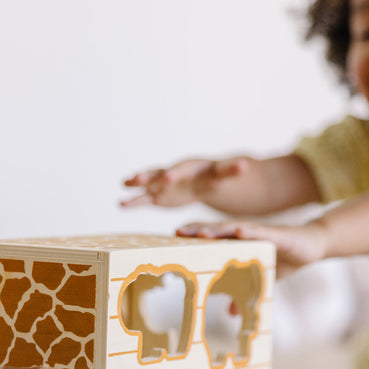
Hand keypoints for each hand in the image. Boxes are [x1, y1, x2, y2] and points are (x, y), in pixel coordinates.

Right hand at [121, 157, 249, 207]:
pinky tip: (121, 203)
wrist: (206, 180)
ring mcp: (165, 182)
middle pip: (164, 173)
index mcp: (192, 167)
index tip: (167, 178)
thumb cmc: (217, 177)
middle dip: (152, 177)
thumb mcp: (226, 174)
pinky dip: (134, 200)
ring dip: (140, 181)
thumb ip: (232, 170)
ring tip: (126, 183)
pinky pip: (145, 197)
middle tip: (139, 179)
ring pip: (151, 180)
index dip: (174, 173)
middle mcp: (176, 172)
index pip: (183, 168)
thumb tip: (247, 164)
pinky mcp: (159, 194)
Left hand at [176, 220, 328, 277]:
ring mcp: (259, 231)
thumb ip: (245, 292)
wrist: (314, 244)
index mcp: (239, 243)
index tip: (171, 243)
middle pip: (216, 231)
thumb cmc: (285, 257)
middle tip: (176, 233)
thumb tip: (232, 314)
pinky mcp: (276, 233)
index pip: (211, 240)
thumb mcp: (262, 278)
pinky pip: (260, 231)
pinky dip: (248, 230)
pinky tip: (238, 230)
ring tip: (199, 232)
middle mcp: (245, 234)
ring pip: (233, 229)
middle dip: (196, 231)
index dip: (192, 241)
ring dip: (216, 230)